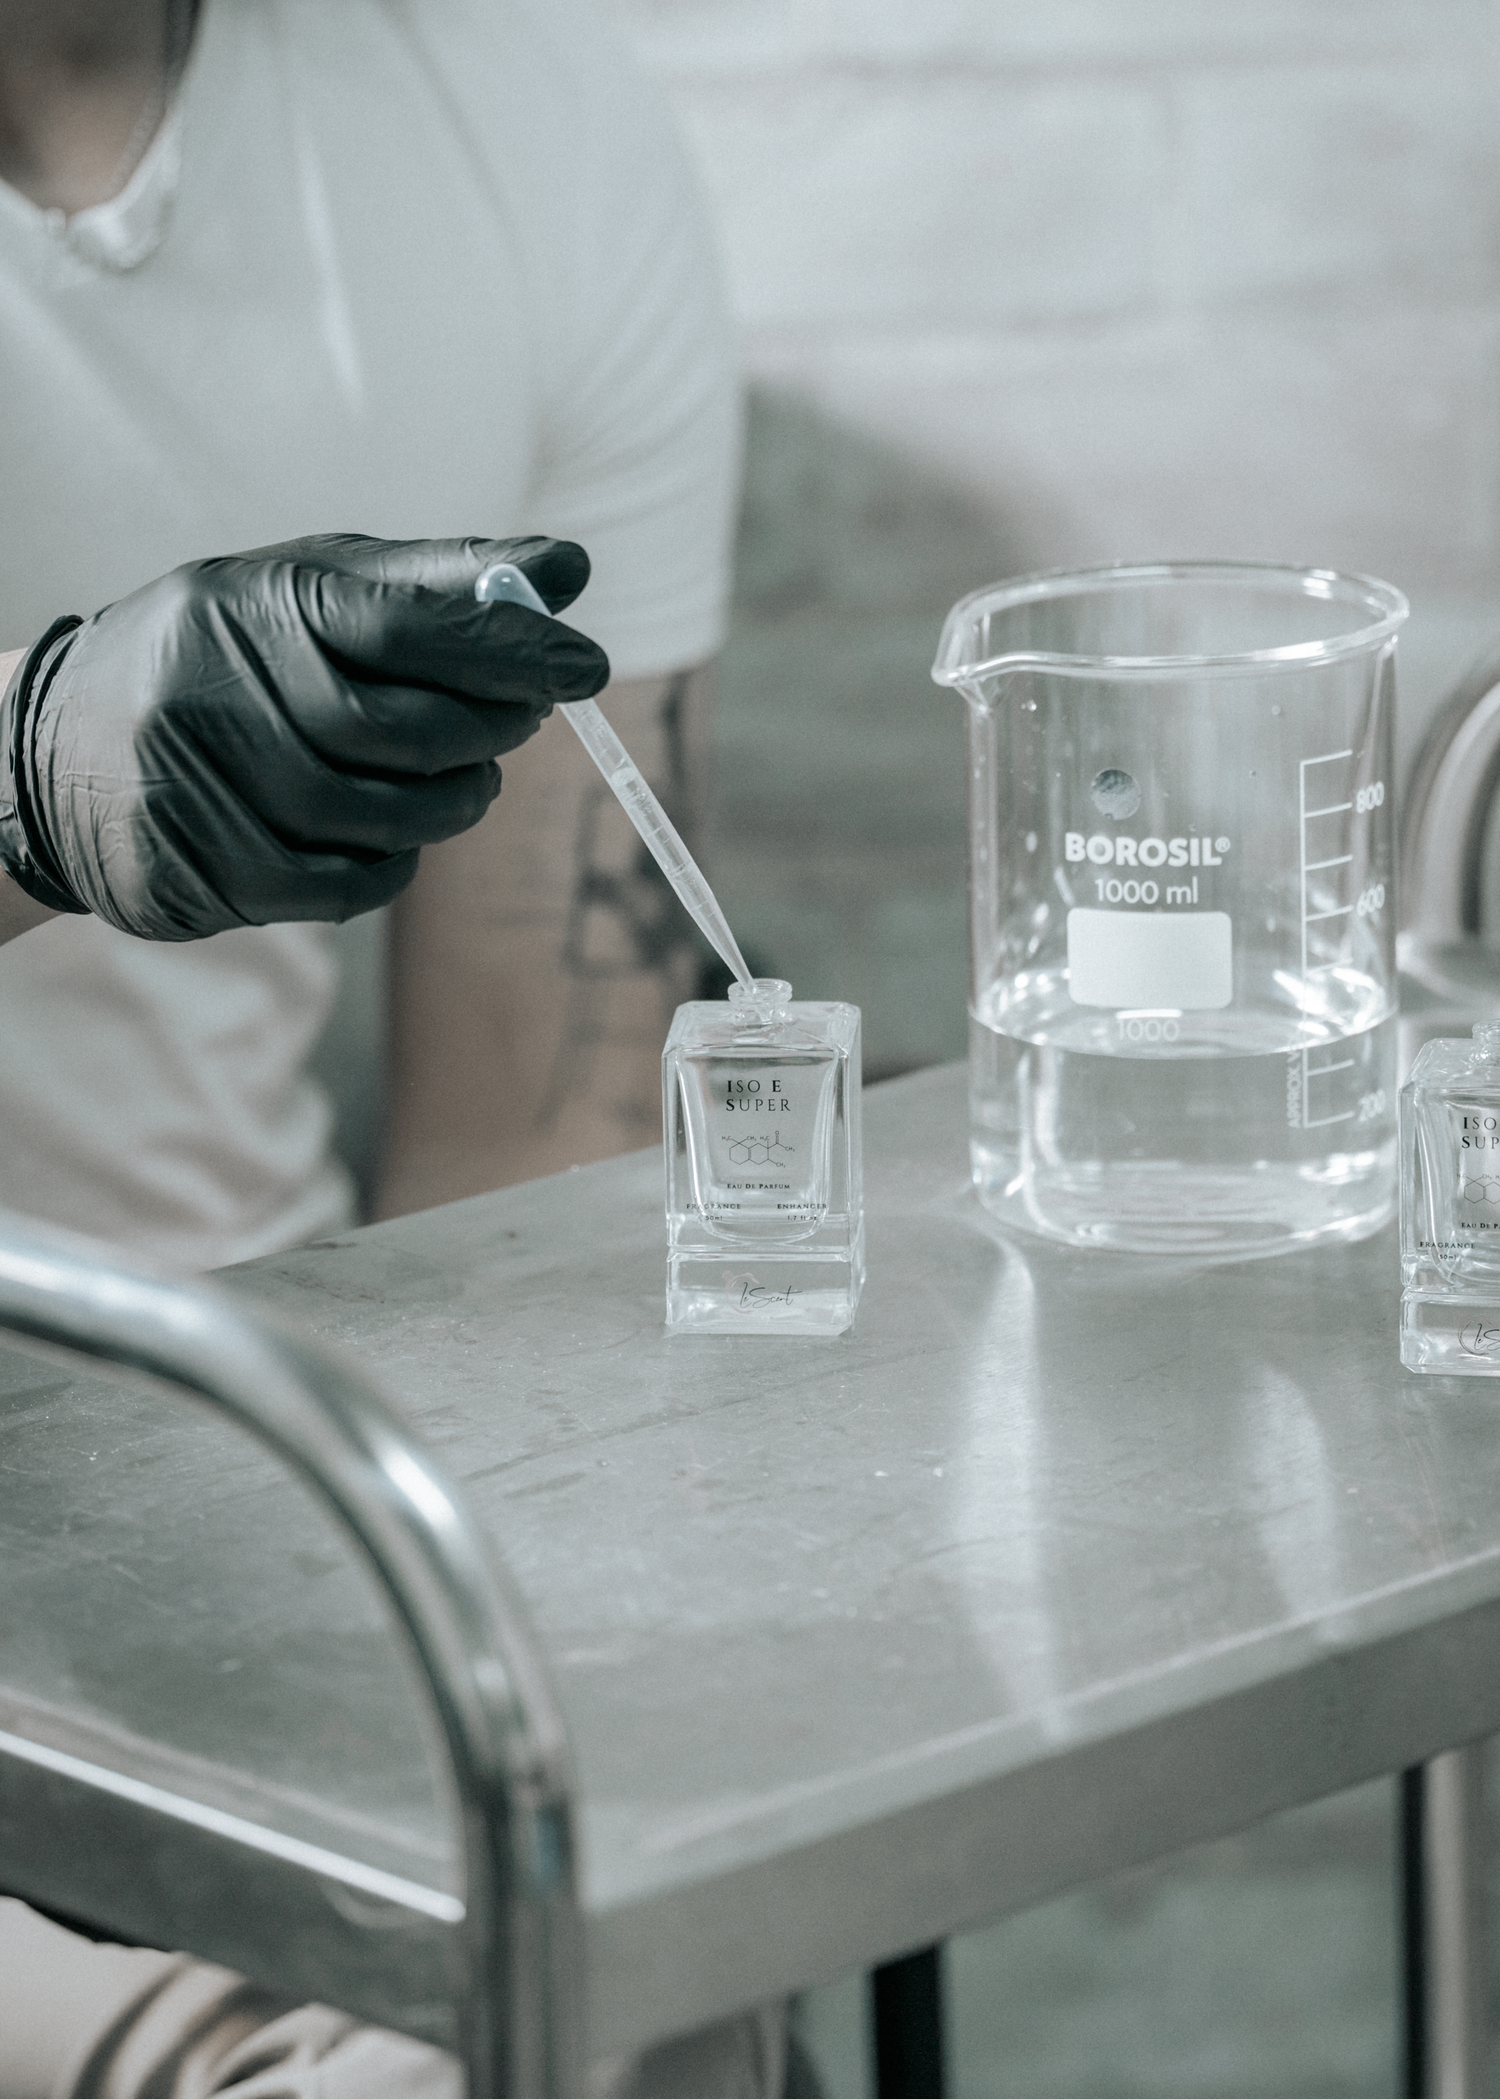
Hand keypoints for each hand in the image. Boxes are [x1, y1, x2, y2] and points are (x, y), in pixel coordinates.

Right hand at [0, 533, 608, 939]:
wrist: (59, 747)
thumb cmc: (225, 658)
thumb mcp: (308, 590)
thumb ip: (436, 583)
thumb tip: (567, 570)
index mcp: (251, 601)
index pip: (406, 623)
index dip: (508, 648)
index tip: (584, 664)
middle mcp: (215, 687)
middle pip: (401, 730)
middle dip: (486, 730)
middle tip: (521, 725)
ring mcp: (201, 785)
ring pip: (378, 817)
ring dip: (449, 807)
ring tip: (467, 784)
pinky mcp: (200, 870)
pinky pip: (343, 887)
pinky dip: (392, 865)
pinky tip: (395, 836)